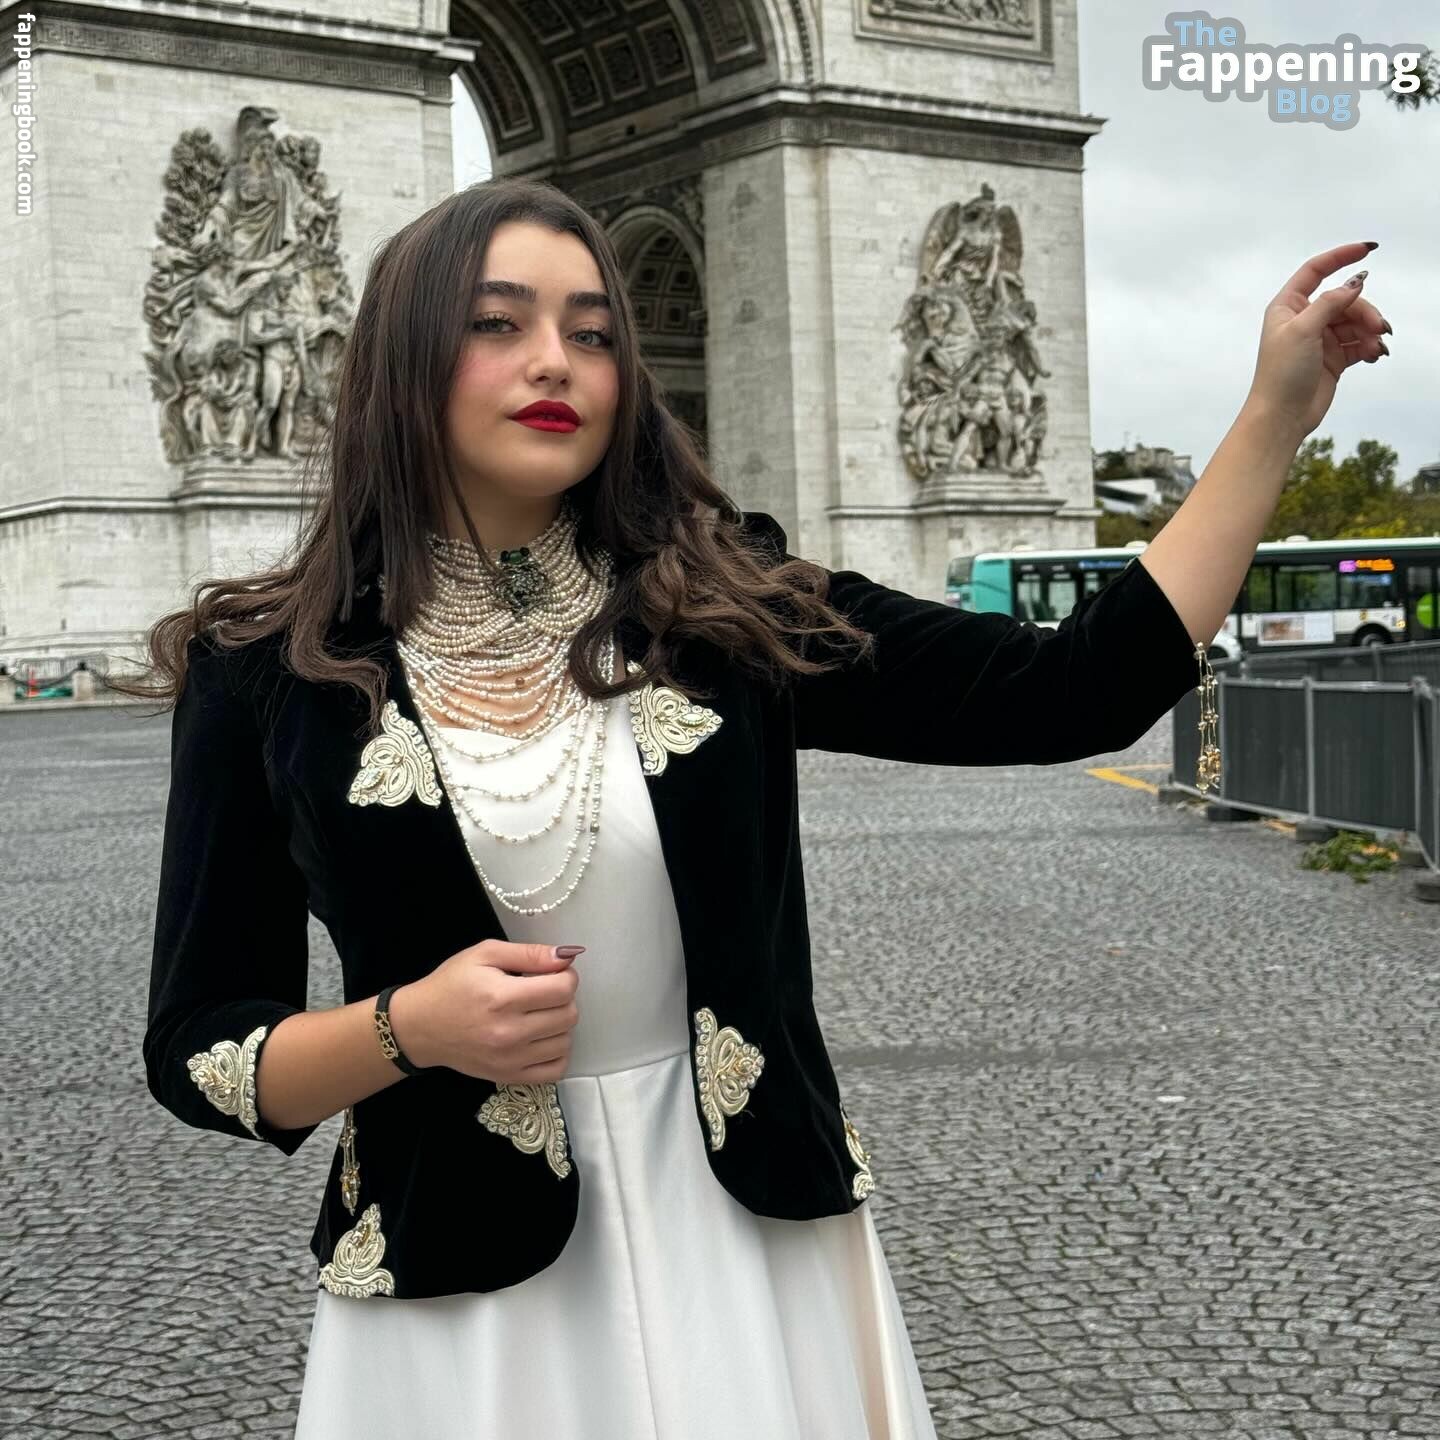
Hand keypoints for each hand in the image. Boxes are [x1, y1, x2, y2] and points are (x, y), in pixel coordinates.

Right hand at [390, 940, 582, 1083]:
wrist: (420, 1026)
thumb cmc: (451, 985)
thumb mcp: (485, 954)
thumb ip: (529, 954)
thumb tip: (568, 956)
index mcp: (503, 997)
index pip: (563, 989)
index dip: (566, 975)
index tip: (553, 973)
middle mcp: (509, 1032)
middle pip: (568, 1015)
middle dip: (563, 998)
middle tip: (544, 992)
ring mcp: (510, 1059)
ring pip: (565, 1041)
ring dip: (560, 1024)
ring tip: (540, 1013)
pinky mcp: (509, 1076)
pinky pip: (555, 1070)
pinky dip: (556, 1053)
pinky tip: (542, 1038)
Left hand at [1245, 241, 1390, 441]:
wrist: (1281, 416)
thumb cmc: (1280, 374)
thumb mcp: (1303, 330)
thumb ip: (1331, 303)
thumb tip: (1355, 282)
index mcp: (1288, 307)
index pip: (1315, 271)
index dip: (1341, 256)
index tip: (1369, 249)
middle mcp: (1303, 319)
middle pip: (1344, 300)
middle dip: (1364, 311)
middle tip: (1378, 327)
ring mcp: (1319, 339)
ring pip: (1355, 322)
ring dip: (1369, 331)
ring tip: (1377, 347)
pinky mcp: (1332, 358)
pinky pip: (1358, 343)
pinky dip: (1369, 346)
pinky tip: (1375, 354)